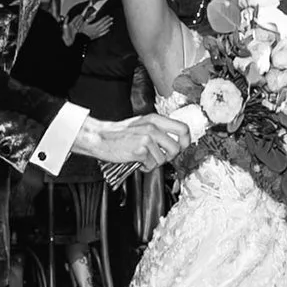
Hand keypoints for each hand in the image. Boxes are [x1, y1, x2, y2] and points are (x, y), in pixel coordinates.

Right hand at [76, 112, 190, 169]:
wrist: (100, 138)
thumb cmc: (120, 134)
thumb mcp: (142, 125)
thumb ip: (159, 130)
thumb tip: (176, 142)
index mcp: (155, 119)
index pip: (183, 128)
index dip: (186, 141)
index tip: (181, 147)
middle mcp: (153, 127)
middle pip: (177, 147)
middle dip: (170, 156)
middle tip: (159, 156)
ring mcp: (147, 138)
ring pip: (163, 159)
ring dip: (154, 163)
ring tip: (143, 158)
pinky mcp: (140, 150)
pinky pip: (151, 165)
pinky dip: (144, 167)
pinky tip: (136, 160)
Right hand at [77, 12, 114, 41]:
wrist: (81, 38)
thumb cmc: (82, 30)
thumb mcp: (84, 23)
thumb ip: (90, 19)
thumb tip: (94, 16)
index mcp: (94, 25)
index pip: (101, 21)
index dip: (105, 18)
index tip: (108, 16)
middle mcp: (97, 29)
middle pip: (104, 24)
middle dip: (108, 21)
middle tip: (111, 18)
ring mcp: (97, 33)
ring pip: (104, 28)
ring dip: (108, 25)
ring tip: (111, 23)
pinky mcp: (97, 36)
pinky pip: (103, 33)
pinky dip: (106, 31)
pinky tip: (108, 29)